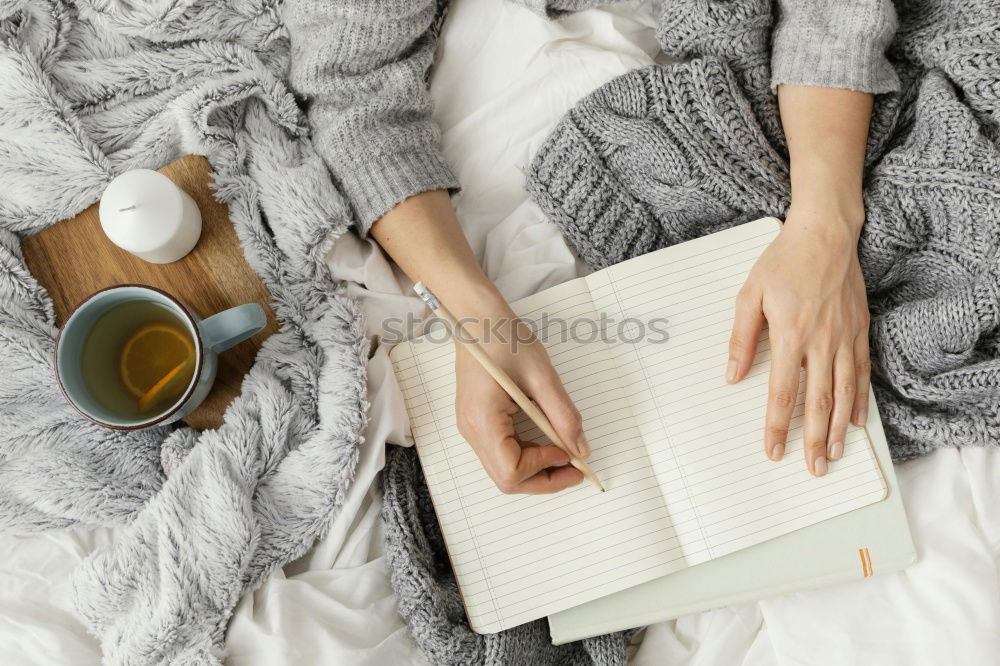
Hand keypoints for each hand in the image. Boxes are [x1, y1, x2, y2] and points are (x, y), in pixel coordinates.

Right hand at [452, 294, 586, 493]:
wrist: (476, 320)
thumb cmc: (503, 339)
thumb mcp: (542, 375)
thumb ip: (563, 415)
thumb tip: (580, 449)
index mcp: (484, 420)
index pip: (511, 470)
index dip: (544, 468)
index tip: (567, 453)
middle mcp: (472, 431)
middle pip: (506, 479)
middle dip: (543, 479)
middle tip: (574, 468)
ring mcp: (471, 429)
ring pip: (503, 471)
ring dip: (536, 469)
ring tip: (563, 453)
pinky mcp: (477, 423)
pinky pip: (501, 453)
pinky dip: (526, 455)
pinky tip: (545, 440)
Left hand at [726, 207, 870, 475]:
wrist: (824, 233)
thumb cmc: (783, 262)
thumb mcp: (749, 295)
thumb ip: (741, 338)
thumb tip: (733, 375)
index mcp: (790, 335)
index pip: (783, 393)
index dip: (778, 426)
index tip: (774, 450)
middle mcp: (821, 342)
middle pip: (818, 401)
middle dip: (813, 439)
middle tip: (813, 469)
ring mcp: (845, 337)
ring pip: (844, 393)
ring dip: (838, 428)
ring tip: (834, 454)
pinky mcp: (859, 329)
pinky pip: (862, 372)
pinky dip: (859, 400)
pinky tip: (855, 421)